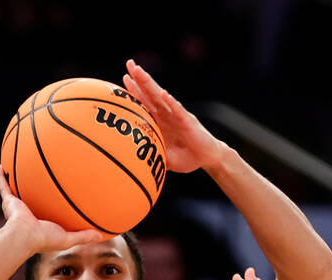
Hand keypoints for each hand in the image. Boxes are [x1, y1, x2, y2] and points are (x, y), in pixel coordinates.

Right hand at [0, 165, 105, 253]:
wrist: (24, 236)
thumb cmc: (44, 239)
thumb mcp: (68, 238)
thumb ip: (84, 236)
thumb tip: (102, 236)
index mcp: (41, 221)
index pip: (48, 211)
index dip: (52, 205)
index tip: (58, 196)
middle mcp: (28, 212)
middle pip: (32, 197)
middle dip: (34, 189)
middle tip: (40, 179)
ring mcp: (18, 206)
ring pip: (16, 189)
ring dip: (16, 180)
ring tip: (18, 168)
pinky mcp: (9, 201)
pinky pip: (3, 186)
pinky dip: (0, 177)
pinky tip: (0, 166)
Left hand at [122, 59, 225, 173]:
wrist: (207, 159)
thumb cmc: (186, 157)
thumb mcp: (164, 158)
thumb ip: (151, 157)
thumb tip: (134, 164)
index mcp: (160, 121)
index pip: (145, 102)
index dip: (134, 90)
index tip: (124, 77)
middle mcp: (167, 114)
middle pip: (150, 93)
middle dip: (140, 78)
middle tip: (129, 63)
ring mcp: (177, 116)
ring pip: (160, 97)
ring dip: (149, 84)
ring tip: (139, 72)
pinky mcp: (188, 122)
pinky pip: (178, 111)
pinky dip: (171, 102)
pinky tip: (164, 94)